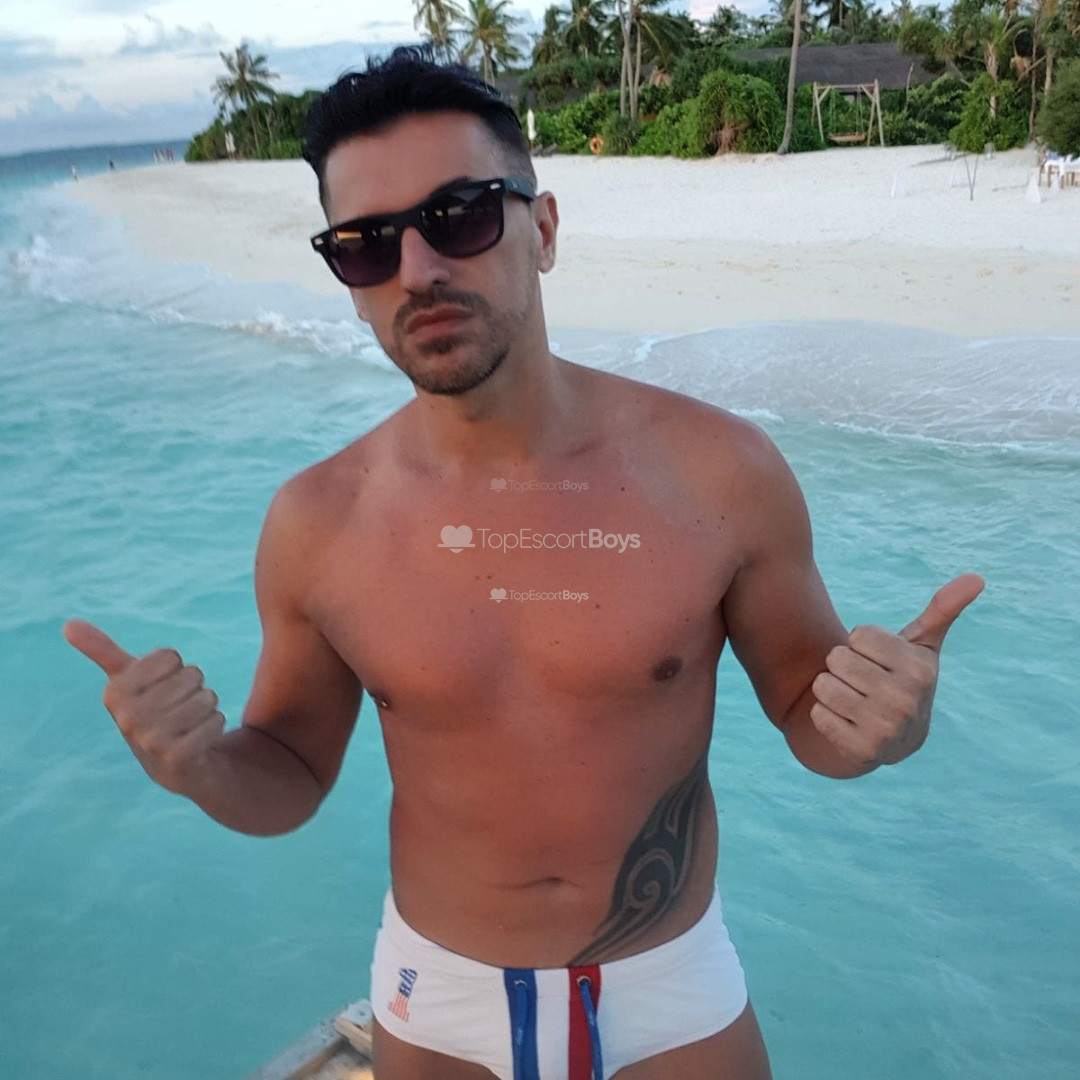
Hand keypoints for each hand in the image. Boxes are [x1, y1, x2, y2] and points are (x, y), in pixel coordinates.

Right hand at [62, 619, 224, 793]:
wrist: (177, 766)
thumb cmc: (154, 713)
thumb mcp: (127, 681)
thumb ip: (103, 652)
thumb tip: (68, 624)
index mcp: (114, 693)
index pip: (170, 656)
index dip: (175, 669)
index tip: (163, 690)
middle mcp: (127, 718)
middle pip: (192, 674)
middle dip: (194, 688)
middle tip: (179, 710)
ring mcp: (151, 741)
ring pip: (207, 696)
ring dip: (207, 707)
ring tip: (191, 723)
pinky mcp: (178, 758)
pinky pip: (217, 720)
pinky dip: (215, 724)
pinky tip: (200, 739)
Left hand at [809, 573, 984, 768]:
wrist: (896, 738)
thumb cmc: (904, 678)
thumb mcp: (922, 646)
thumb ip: (942, 609)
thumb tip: (977, 577)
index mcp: (919, 669)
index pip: (859, 634)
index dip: (860, 643)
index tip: (876, 658)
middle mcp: (905, 700)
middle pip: (836, 658)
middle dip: (841, 665)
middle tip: (861, 679)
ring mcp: (884, 728)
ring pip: (822, 685)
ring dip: (829, 688)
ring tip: (851, 697)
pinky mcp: (860, 750)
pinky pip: (816, 714)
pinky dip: (823, 714)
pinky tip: (845, 720)